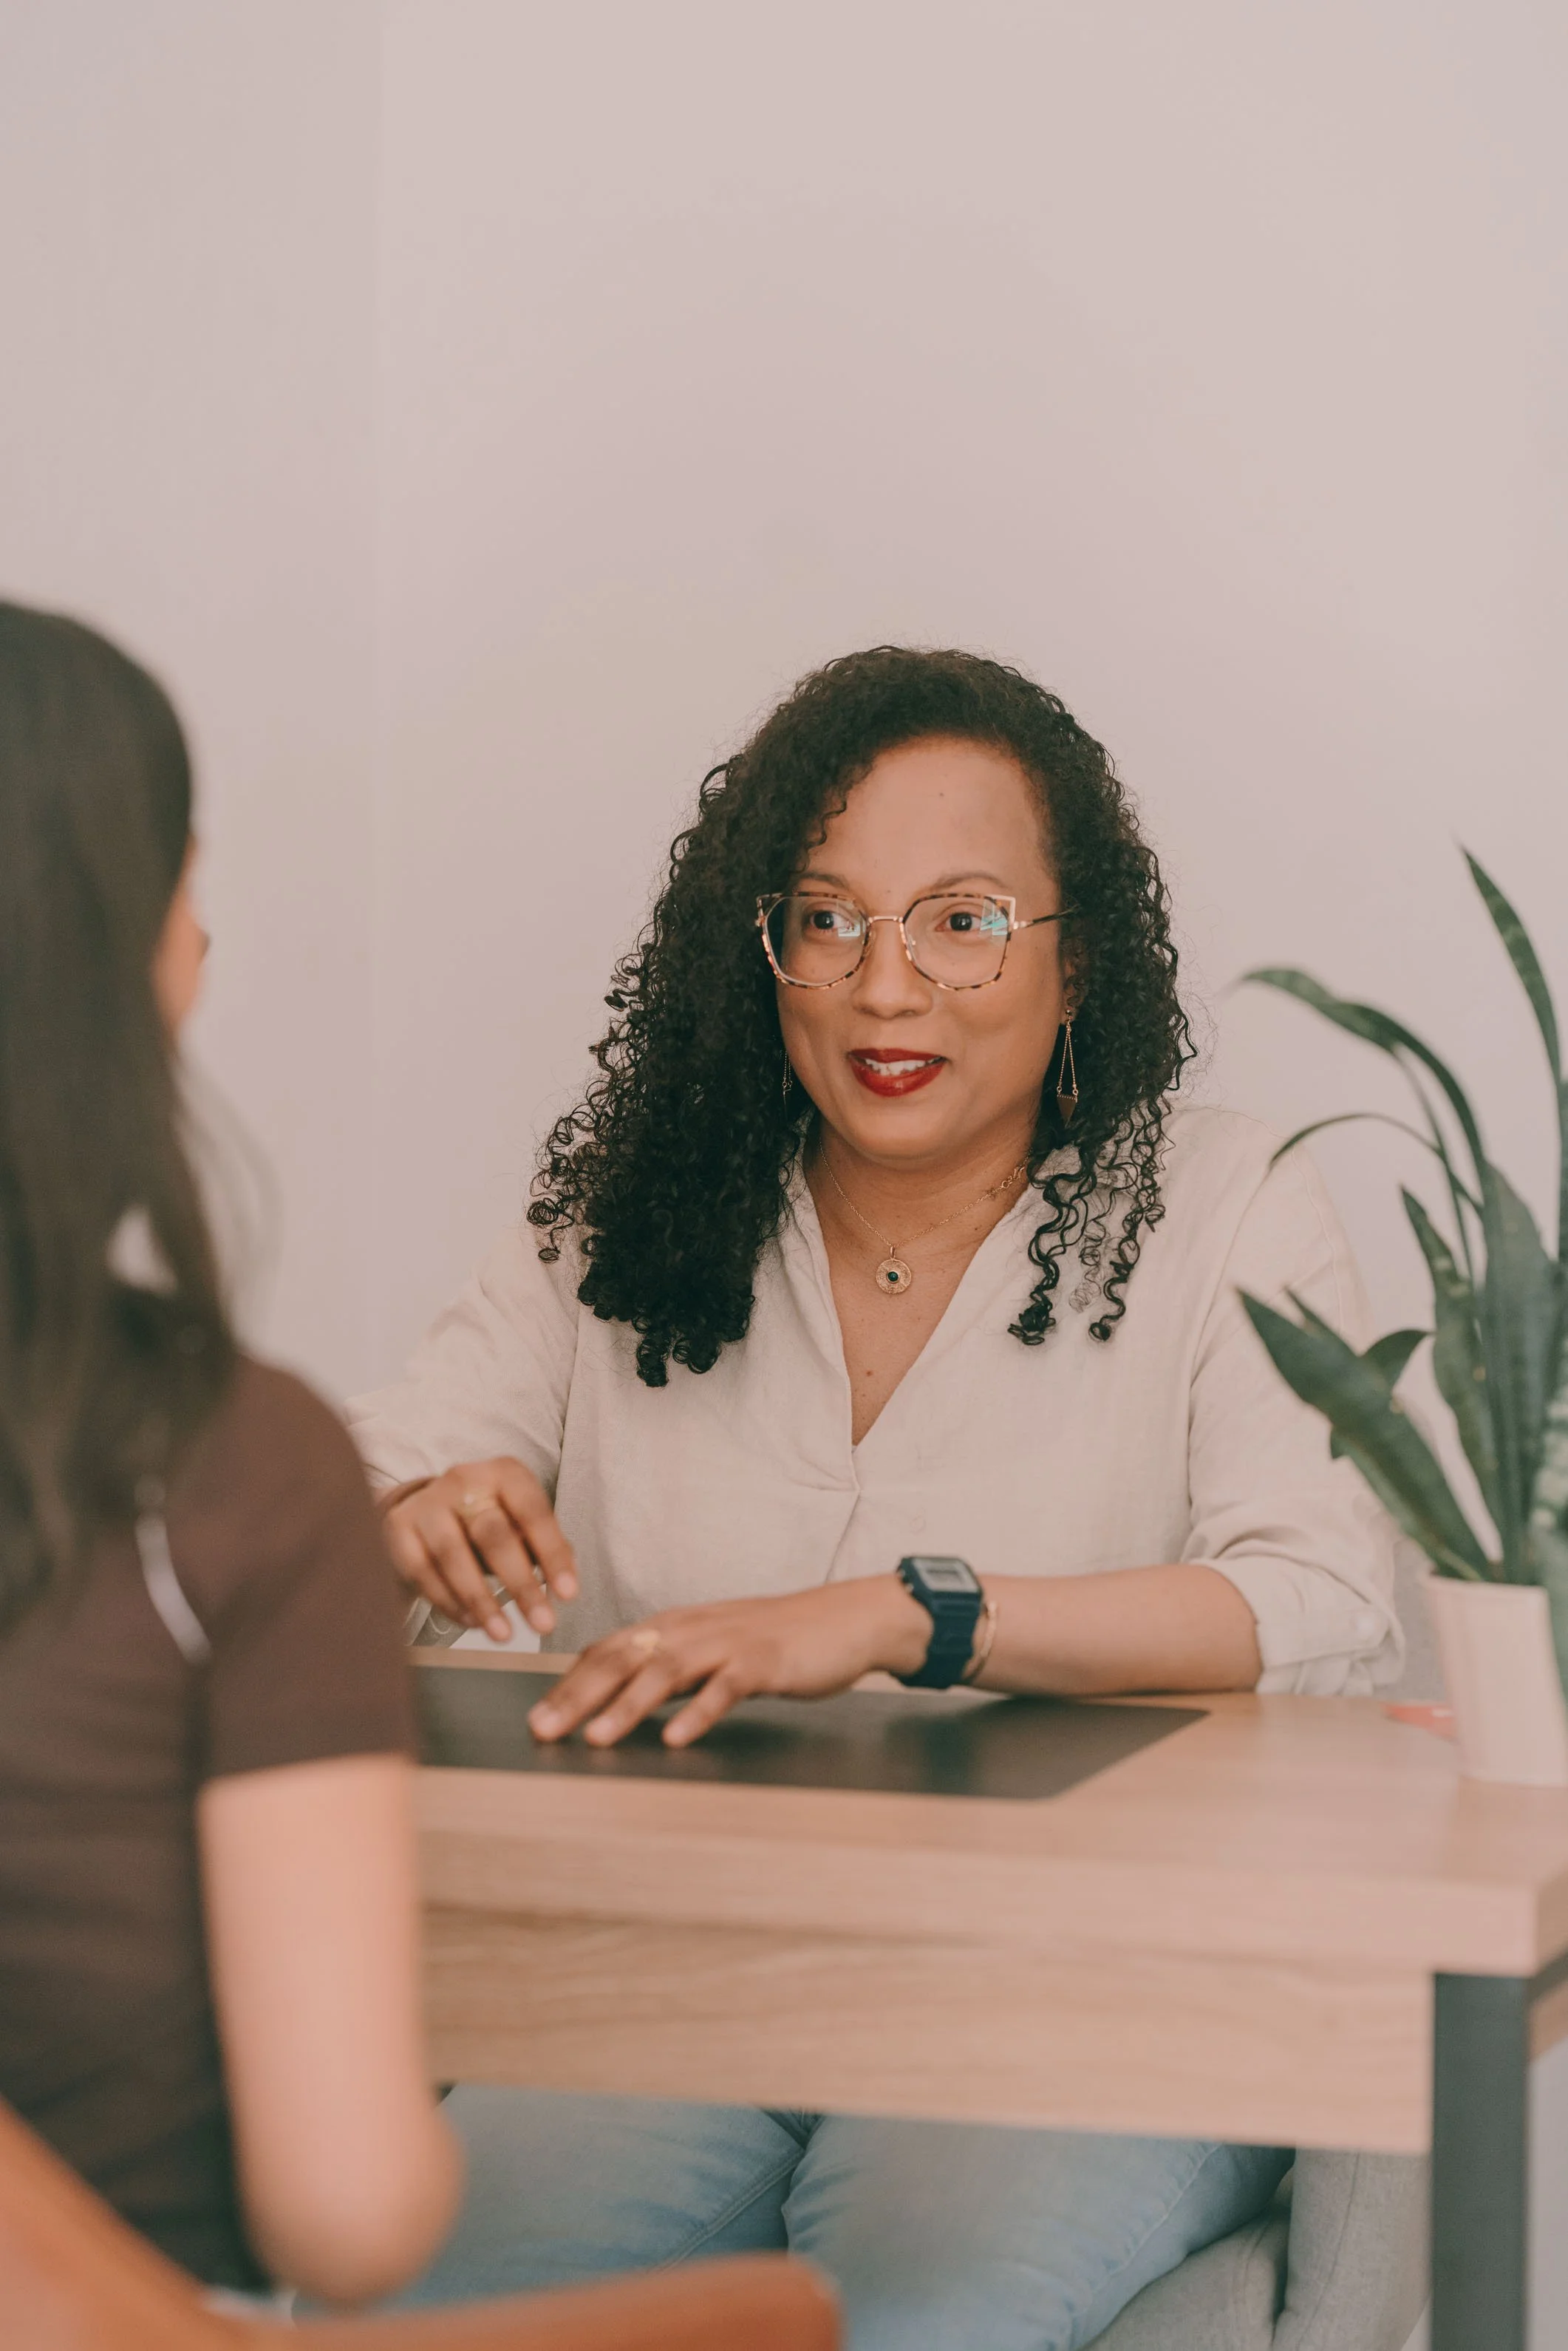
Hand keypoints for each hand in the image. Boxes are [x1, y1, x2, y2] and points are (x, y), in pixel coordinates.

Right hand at [382, 1459, 576, 1641]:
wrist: (424, 1509)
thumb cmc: (486, 1520)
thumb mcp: (519, 1522)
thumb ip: (543, 1546)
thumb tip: (564, 1584)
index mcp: (504, 1473)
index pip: (533, 1512)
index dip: (552, 1554)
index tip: (569, 1596)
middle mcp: (464, 1479)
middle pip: (494, 1534)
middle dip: (521, 1584)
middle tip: (543, 1625)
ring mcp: (427, 1503)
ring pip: (454, 1555)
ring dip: (482, 1600)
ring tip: (504, 1634)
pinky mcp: (397, 1528)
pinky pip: (422, 1571)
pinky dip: (448, 1602)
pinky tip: (472, 1622)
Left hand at [527, 1576, 932, 1748]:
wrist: (849, 1618)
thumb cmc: (779, 1640)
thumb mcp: (716, 1648)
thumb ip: (672, 1666)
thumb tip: (621, 1696)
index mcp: (677, 1625)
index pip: (610, 1649)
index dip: (569, 1681)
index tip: (536, 1716)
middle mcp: (694, 1628)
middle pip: (625, 1656)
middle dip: (578, 1694)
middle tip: (543, 1729)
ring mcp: (730, 1643)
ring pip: (666, 1669)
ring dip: (627, 1705)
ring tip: (596, 1737)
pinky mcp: (766, 1661)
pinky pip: (726, 1687)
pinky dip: (699, 1712)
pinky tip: (677, 1738)